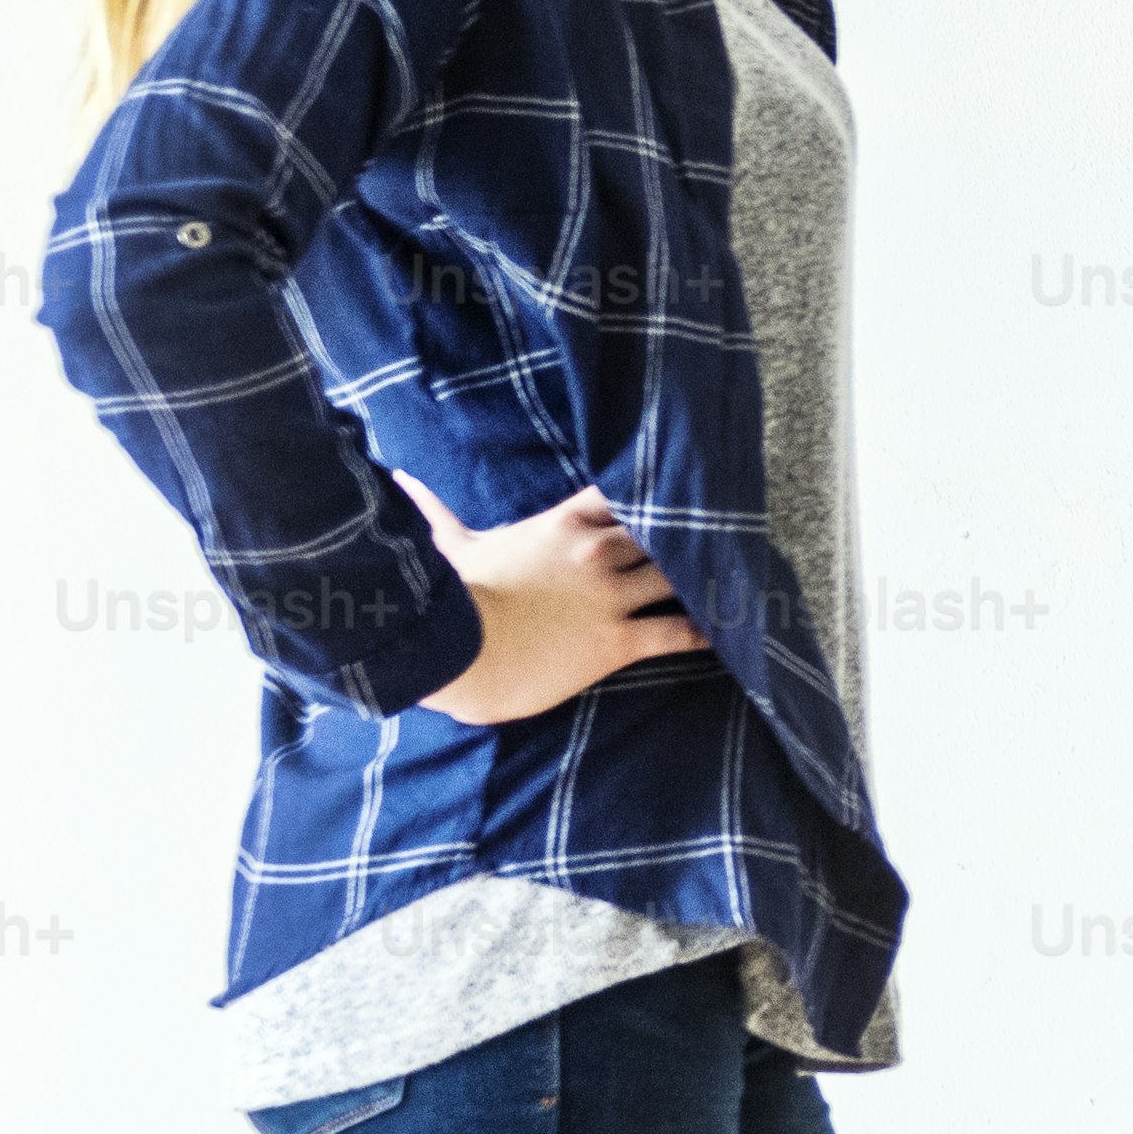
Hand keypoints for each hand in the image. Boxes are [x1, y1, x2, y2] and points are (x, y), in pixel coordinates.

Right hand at [399, 468, 708, 726]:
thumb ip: (435, 509)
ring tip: (735, 576)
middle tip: (724, 530)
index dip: (653, 491)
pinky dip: (703, 629)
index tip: (681, 484)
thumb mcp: (451, 546)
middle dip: (686, 532)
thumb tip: (397, 477)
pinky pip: (675, 632)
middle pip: (659, 532)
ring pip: (674, 575)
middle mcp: (595, 554)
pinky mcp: (617, 640)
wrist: (460, 656)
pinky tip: (725, 630)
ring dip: (703, 576)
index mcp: (562, 526)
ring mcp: (610, 597)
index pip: (622, 492)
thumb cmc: (456, 600)